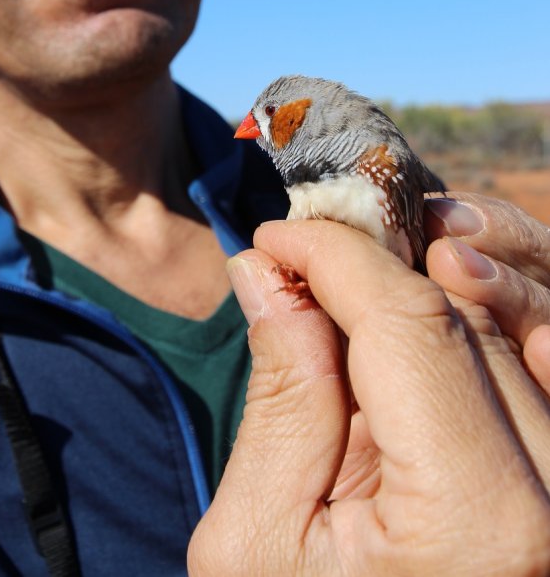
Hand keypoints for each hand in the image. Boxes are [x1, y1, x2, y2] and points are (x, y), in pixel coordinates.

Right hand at [187, 219, 549, 575]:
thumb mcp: (257, 541)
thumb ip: (282, 395)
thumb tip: (271, 275)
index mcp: (479, 527)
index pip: (409, 323)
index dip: (335, 257)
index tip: (278, 237)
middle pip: (467, 320)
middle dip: (377, 265)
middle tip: (304, 257)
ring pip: (515, 336)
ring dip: (432, 288)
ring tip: (352, 286)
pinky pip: (540, 379)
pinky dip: (484, 333)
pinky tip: (427, 319)